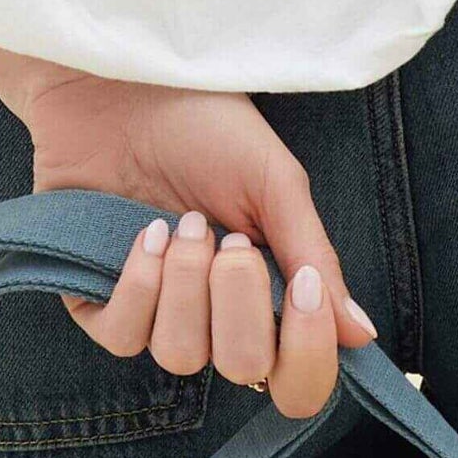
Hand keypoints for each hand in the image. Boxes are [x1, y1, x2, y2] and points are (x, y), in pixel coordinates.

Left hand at [0, 62, 376, 416]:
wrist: (121, 78)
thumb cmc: (205, 126)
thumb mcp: (276, 186)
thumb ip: (315, 259)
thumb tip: (359, 334)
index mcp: (271, 299)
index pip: (300, 380)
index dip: (308, 354)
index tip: (304, 290)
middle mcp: (217, 319)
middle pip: (244, 370)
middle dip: (240, 305)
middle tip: (229, 239)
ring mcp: (157, 315)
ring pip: (181, 356)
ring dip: (187, 287)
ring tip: (184, 225)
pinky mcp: (97, 302)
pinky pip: (123, 339)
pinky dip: (138, 287)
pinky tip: (148, 235)